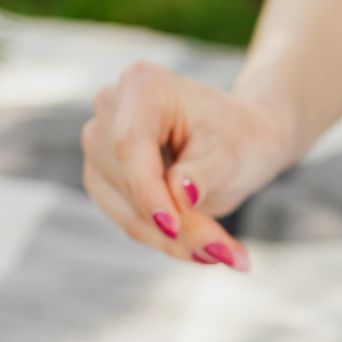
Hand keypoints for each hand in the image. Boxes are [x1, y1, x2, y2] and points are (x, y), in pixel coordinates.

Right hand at [80, 62, 297, 269]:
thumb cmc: (240, 138)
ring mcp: (100, 146)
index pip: (131, 146)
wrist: (241, 141)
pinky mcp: (104, 180)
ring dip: (177, 242)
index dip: (148, 191)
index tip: (174, 228)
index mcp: (142, 86)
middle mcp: (109, 109)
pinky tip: (204, 251)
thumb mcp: (231, 153)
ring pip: (127, 211)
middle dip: (179, 226)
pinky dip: (168, 242)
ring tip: (229, 255)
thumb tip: (180, 195)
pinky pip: (129, 222)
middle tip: (231, 253)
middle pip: (130, 182)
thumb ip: (203, 173)